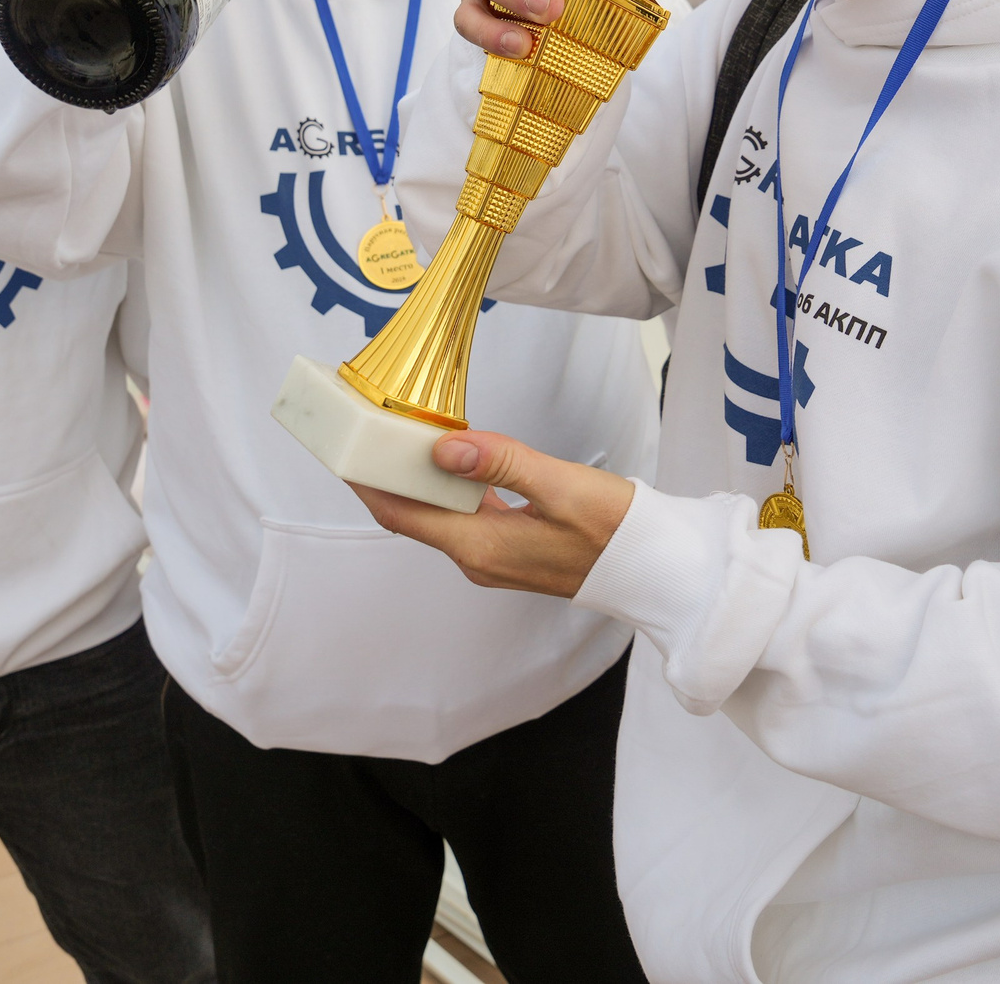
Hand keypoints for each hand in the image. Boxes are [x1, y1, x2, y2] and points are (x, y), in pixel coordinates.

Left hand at [352, 429, 635, 597]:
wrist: (657, 568)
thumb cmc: (617, 531)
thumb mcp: (561, 486)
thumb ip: (501, 463)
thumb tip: (444, 450)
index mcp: (482, 546)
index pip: (403, 514)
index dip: (367, 483)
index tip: (343, 450)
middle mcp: (480, 558)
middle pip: (414, 515)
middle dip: (387, 476)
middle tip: (368, 430)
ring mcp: (495, 558)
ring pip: (439, 516)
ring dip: (419, 482)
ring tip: (403, 439)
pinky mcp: (512, 551)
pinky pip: (464, 519)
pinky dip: (450, 490)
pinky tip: (457, 464)